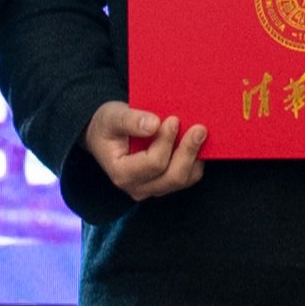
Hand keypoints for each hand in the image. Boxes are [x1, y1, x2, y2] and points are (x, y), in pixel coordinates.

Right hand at [82, 99, 207, 200]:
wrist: (105, 136)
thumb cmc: (107, 126)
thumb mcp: (112, 117)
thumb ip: (130, 120)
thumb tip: (154, 124)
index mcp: (121, 173)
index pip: (153, 163)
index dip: (166, 141)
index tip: (173, 119)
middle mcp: (137, 187)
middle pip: (172, 177)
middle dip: (188, 151)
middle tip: (199, 129)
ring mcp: (152, 189)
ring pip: (183, 179)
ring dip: (194, 156)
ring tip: (199, 133)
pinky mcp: (164, 185)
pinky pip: (188, 178)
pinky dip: (195, 161)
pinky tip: (195, 143)